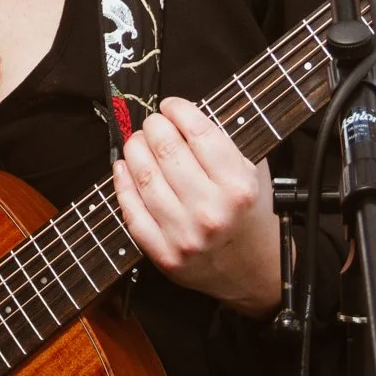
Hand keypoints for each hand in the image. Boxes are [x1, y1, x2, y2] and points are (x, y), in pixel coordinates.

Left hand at [111, 96, 282, 316]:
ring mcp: (185, 234)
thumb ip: (223, 142)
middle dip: (153, 126)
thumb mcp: (253, 172)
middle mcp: (211, 210)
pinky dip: (122, 183)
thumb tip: (182, 114)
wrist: (252, 269)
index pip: (198, 133)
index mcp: (238, 186)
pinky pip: (131, 210)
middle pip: (166, 149)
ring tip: (137, 143)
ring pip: (144, 176)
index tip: (170, 106)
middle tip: (152, 124)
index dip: (178, 110)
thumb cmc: (248, 214)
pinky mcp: (163, 253)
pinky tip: (123, 168)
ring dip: (134, 150)